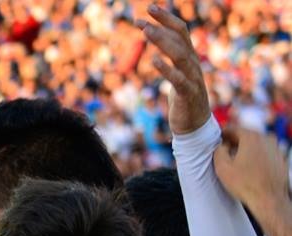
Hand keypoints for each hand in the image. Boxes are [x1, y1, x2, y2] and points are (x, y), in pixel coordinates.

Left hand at [137, 4, 208, 133]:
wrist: (195, 124)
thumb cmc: (183, 98)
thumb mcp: (178, 73)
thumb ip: (172, 58)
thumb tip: (158, 42)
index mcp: (190, 57)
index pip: (181, 31)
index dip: (166, 19)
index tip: (149, 9)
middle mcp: (193, 63)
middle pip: (180, 38)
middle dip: (161, 25)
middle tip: (140, 18)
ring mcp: (192, 78)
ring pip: (179, 55)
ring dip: (161, 41)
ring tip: (144, 32)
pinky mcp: (188, 94)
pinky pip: (178, 80)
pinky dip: (166, 69)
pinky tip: (154, 61)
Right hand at [213, 128, 290, 216]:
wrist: (269, 199)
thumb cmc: (245, 184)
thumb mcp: (222, 167)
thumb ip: (218, 151)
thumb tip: (221, 146)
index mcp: (251, 137)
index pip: (233, 128)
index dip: (222, 133)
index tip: (215, 138)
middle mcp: (266, 139)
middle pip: (246, 135)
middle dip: (234, 140)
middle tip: (223, 149)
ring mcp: (276, 148)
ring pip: (256, 143)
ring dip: (245, 148)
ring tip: (235, 160)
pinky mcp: (280, 158)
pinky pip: (264, 152)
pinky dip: (256, 156)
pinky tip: (248, 168)